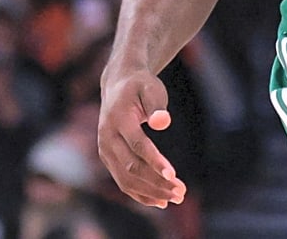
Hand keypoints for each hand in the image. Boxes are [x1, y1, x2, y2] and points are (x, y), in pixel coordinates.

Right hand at [98, 69, 186, 207]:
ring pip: (126, 180)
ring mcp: (105, 151)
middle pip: (131, 167)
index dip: (154, 161)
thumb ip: (156, 104)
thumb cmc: (140, 86)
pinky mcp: (108, 159)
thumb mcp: (150, 87)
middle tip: (181, 192)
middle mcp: (107, 138)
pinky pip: (122, 182)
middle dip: (157, 182)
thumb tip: (163, 122)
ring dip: (151, 192)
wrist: (117, 85)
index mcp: (117, 119)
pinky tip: (160, 201)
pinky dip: (140, 194)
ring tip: (176, 198)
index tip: (173, 174)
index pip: (137, 145)